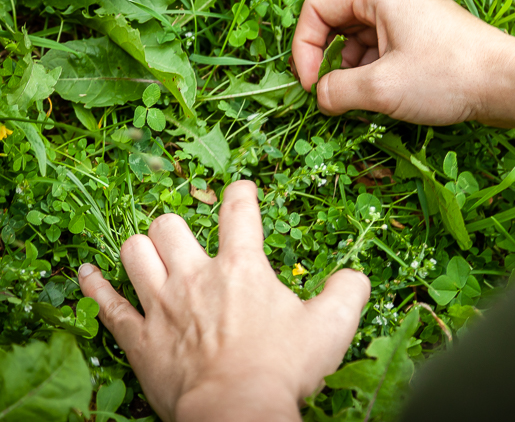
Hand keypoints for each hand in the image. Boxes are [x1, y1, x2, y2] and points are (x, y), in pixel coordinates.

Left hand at [78, 181, 370, 421]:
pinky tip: (85, 274)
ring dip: (140, 249)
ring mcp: (161, 305)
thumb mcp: (331, 326)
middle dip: (176, 226)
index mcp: (241, 268)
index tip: (241, 190)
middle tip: (188, 241)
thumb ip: (348, 292)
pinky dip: (93, 286)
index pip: (239, 212)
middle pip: (169, 226)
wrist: (236, 411)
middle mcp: (195, 276)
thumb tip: (355, 276)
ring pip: (133, 253)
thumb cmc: (282, 368)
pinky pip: (106, 303)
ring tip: (149, 254)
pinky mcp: (138, 337)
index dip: (240, 194)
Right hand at [292, 0, 514, 125]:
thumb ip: (337, 91)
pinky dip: (376, 70)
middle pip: (338, 21)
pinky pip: (386, 46)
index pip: (317, 9)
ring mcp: (414, 11)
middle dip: (329, 60)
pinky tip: (384, 96)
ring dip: (353, 69)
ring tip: (364, 99)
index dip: (303, 48)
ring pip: (362, 37)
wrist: (509, 84)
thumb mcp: (381, 88)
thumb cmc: (448, 78)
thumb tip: (320, 97)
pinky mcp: (427, 32)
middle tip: (331, 95)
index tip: (310, 86)